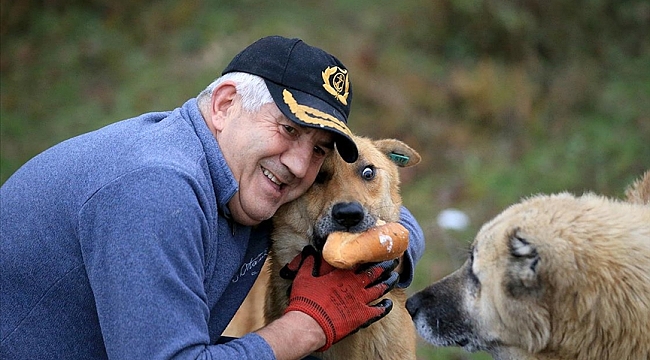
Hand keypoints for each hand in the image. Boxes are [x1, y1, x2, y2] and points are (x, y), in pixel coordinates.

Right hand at [281, 246, 398, 350]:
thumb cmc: (305, 300)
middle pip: (375, 272)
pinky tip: (389, 304)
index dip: (369, 255)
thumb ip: (308, 264)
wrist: (309, 324)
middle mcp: (354, 285)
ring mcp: (360, 300)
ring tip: (395, 277)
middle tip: (393, 260)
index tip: (375, 249)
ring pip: (380, 288)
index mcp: (342, 274)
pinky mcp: (362, 316)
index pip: (360, 261)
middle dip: (385, 265)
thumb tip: (309, 253)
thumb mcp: (303, 277)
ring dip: (388, 282)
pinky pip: (378, 311)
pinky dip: (385, 307)